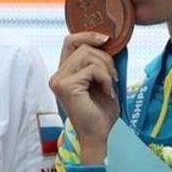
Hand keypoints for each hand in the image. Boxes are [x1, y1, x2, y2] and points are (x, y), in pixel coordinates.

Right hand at [49, 32, 119, 163]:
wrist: (99, 135)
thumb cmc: (101, 112)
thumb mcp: (101, 80)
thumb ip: (99, 61)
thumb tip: (108, 40)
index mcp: (64, 72)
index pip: (70, 40)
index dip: (88, 35)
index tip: (106, 40)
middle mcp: (57, 75)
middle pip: (82, 46)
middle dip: (105, 57)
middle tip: (113, 77)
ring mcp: (59, 81)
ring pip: (88, 55)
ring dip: (106, 69)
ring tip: (110, 86)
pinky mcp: (66, 86)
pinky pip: (92, 69)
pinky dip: (105, 78)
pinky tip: (107, 92)